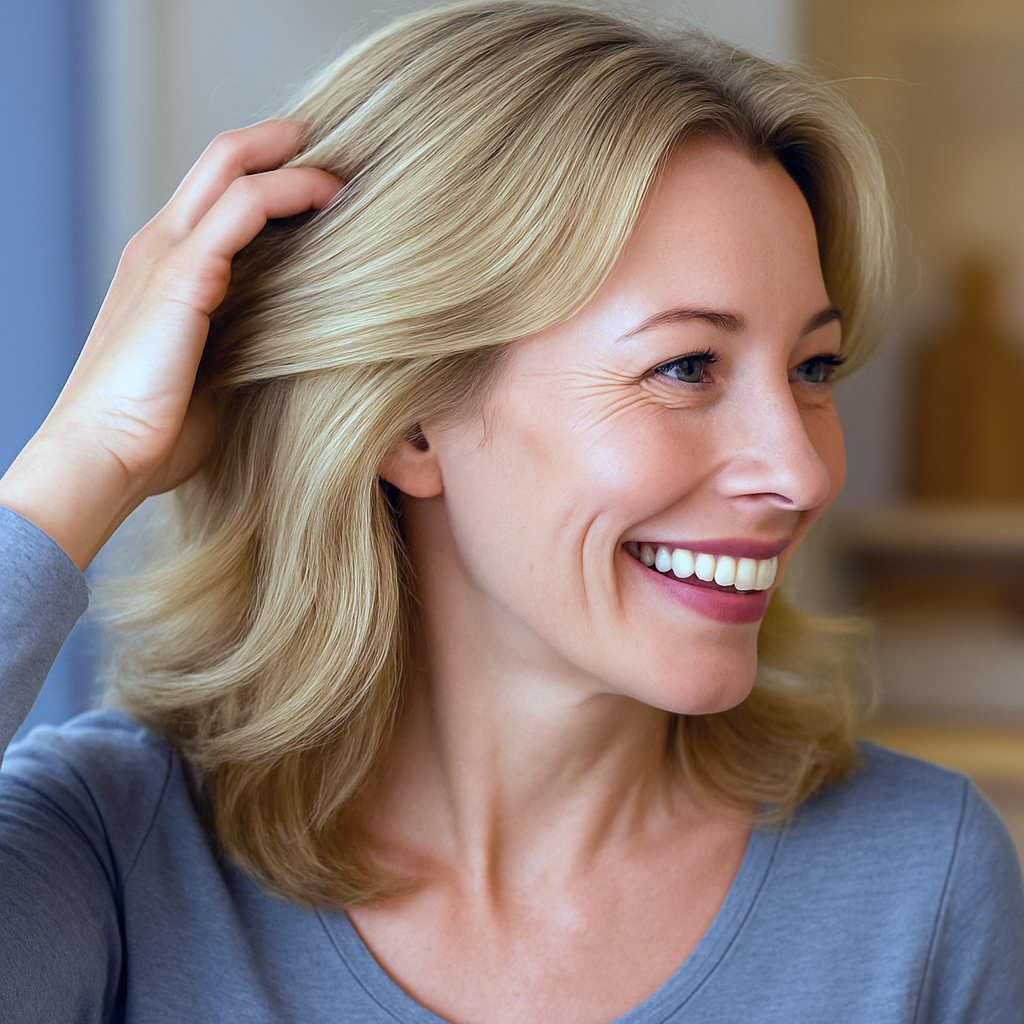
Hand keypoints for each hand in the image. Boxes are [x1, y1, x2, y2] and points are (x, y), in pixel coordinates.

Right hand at [0, 120, 341, 569]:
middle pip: (220, 160)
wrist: (101, 458)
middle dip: (280, 143)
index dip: (266, 177)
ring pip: (231, 168)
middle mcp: (160, 247)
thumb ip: (244, 343)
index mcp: (165, 269)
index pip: (214, 195)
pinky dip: (290, 192)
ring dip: (294, 162)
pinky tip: (329, 199)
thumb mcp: (210, 373)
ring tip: (345, 173)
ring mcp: (165, 255)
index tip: (319, 185)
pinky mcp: (181, 276)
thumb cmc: (156, 433)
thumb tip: (303, 346)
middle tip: (334, 148)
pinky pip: (244, 207)